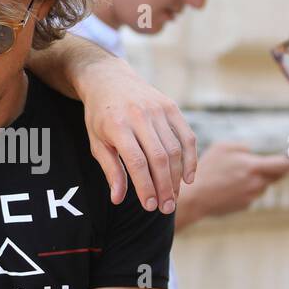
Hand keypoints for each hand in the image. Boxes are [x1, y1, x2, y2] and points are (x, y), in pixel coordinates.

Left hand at [76, 58, 196, 213]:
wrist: (109, 80)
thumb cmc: (100, 116)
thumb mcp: (97, 142)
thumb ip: (110, 170)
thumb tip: (118, 199)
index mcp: (118, 126)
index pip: (137, 162)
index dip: (146, 187)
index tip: (150, 207)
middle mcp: (140, 116)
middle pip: (160, 158)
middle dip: (165, 187)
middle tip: (166, 208)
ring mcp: (158, 110)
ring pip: (175, 149)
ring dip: (177, 177)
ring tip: (174, 197)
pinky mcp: (171, 107)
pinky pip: (186, 136)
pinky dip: (191, 158)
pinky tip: (188, 178)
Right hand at [184, 142, 288, 219]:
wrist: (195, 197)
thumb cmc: (208, 169)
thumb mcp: (224, 148)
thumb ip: (243, 148)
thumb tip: (252, 154)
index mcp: (254, 167)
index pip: (285, 164)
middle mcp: (257, 183)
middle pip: (275, 175)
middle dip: (273, 168)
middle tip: (258, 163)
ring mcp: (251, 196)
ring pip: (262, 184)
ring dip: (254, 178)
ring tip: (231, 176)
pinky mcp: (245, 205)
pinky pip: (251, 193)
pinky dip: (244, 188)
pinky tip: (227, 186)